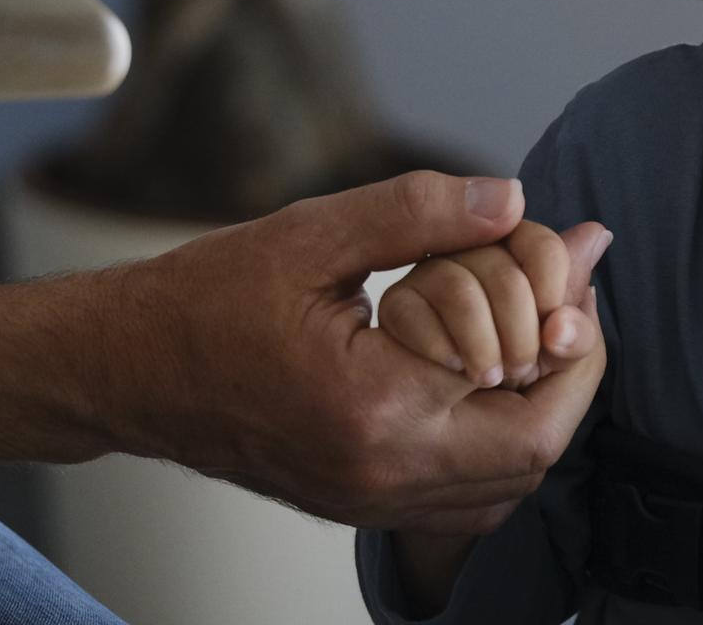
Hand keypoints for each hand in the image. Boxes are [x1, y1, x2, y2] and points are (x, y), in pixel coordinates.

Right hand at [0, 171, 607, 535]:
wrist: (121, 367)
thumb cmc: (204, 299)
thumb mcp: (314, 233)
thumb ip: (422, 213)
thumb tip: (514, 199)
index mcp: (376, 412)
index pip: (536, 414)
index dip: (581, 346)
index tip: (579, 276)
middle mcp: (378, 477)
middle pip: (533, 458)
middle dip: (569, 375)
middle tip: (568, 301)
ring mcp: (365, 501)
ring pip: (502, 488)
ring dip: (537, 411)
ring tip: (534, 330)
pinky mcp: (352, 503)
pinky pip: (458, 498)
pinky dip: (495, 443)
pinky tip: (484, 375)